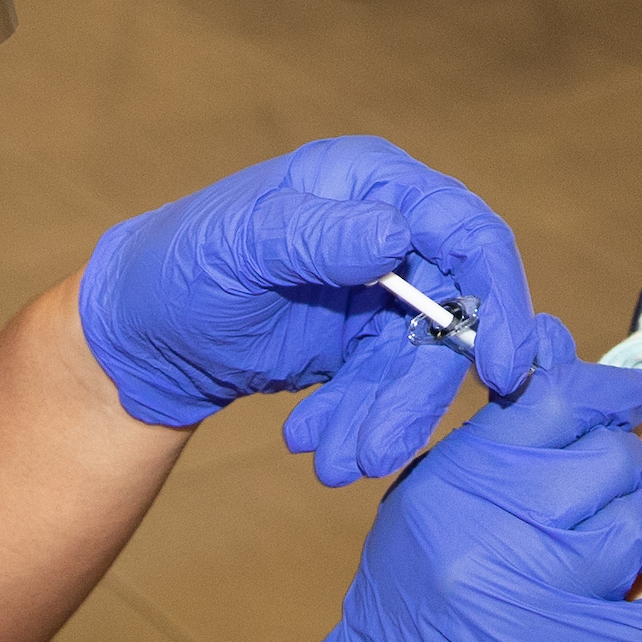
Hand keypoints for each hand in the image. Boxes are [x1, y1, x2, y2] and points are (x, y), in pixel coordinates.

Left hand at [78, 139, 534, 483]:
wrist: (141, 335)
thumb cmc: (177, 268)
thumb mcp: (237, 248)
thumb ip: (313, 236)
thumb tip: (395, 235)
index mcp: (370, 181)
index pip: (466, 232)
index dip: (499, 299)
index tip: (500, 370)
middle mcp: (389, 227)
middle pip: (455, 312)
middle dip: (417, 390)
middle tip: (377, 449)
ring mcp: (382, 287)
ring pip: (421, 362)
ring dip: (384, 418)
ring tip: (335, 460)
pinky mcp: (366, 339)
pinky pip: (389, 388)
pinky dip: (361, 422)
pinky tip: (315, 442)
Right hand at [313, 329, 641, 641]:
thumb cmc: (412, 600)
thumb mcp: (429, 500)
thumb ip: (498, 436)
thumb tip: (562, 354)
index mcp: (464, 478)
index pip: (561, 397)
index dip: (616, 390)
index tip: (641, 396)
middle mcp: (506, 528)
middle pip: (615, 457)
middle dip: (639, 459)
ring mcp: (552, 595)